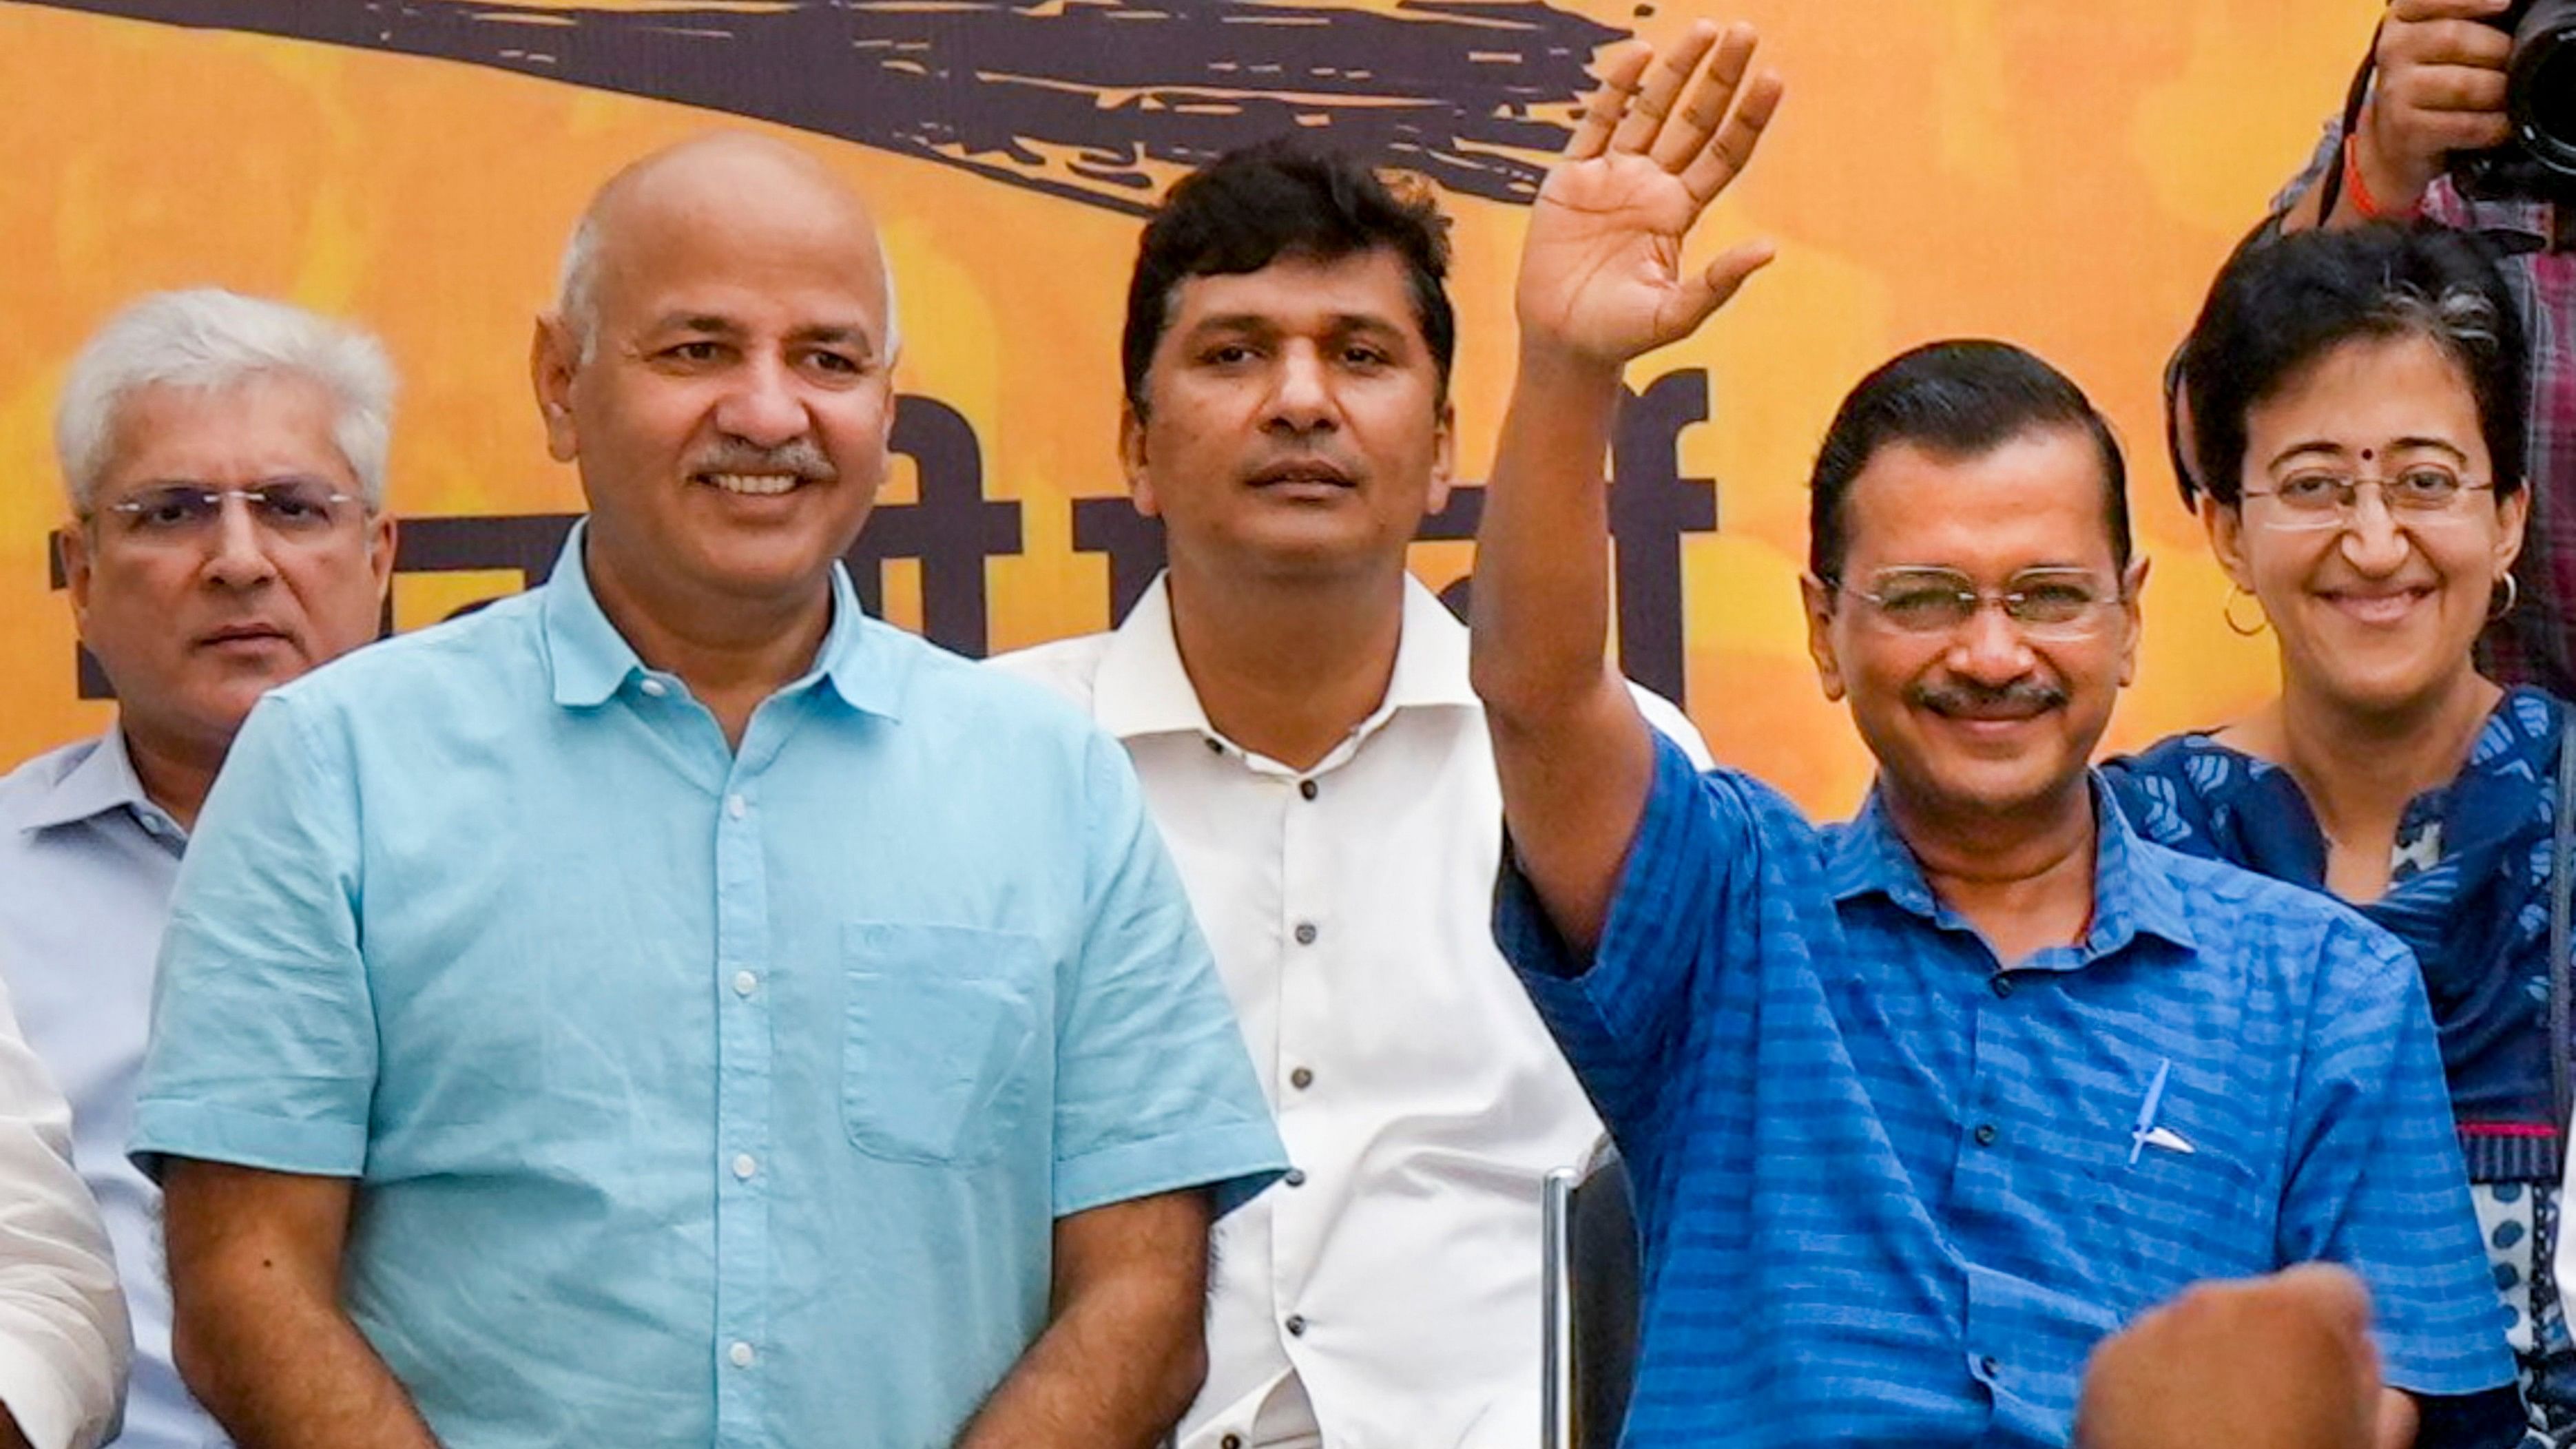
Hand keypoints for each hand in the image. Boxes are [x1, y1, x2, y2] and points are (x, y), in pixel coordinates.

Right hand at [1515, 21, 1782, 367]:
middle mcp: (1652, 187)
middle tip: (1745, 32)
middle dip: (1719, 78)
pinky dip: (1614, 90)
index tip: (1772, 78)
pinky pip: (1596, 125)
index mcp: (1680, 214)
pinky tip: (1636, 54)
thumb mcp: (1674, 316)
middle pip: (1694, 121)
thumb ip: (1717, 284)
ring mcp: (1612, 178)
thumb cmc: (1619, 335)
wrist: (1561, 342)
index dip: (1748, 118)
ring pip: (1650, 113)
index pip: (1723, 154)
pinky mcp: (1571, 179)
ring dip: (1676, 72)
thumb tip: (1769, 251)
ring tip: (1705, 30)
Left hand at [2075, 1265, 2391, 1448]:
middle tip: (2276, 1408)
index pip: (2338, 1287)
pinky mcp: (2104, 1358)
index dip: (2344, 1333)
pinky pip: (2148, 1353)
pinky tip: (2172, 1431)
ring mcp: (2151, 1323)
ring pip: (2200, 1324)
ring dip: (2214, 1356)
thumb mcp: (2366, 1442)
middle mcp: (2217, 1299)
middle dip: (2273, 1341)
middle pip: (2260, 1302)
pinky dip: (2161, 1379)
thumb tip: (2361, 1361)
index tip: (2337, 1376)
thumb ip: (2375, 1388)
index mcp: (2297, 1314)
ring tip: (2219, 1424)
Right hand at [2356, 0, 2514, 208]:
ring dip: (2499, 93)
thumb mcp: (2447, 37)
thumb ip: (2473, 18)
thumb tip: (2509, 8)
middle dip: (2499, 53)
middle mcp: (2393, 48)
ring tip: (2506, 97)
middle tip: (2513, 66)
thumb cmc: (2438, 78)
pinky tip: (2499, 124)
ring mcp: (2394, 90)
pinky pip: (2467, 124)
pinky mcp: (2405, 130)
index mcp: (2404, 16)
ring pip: (2465, 84)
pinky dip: (2494, 126)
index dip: (2470, 1)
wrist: (2401, 138)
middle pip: (2456, 38)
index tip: (2504, 5)